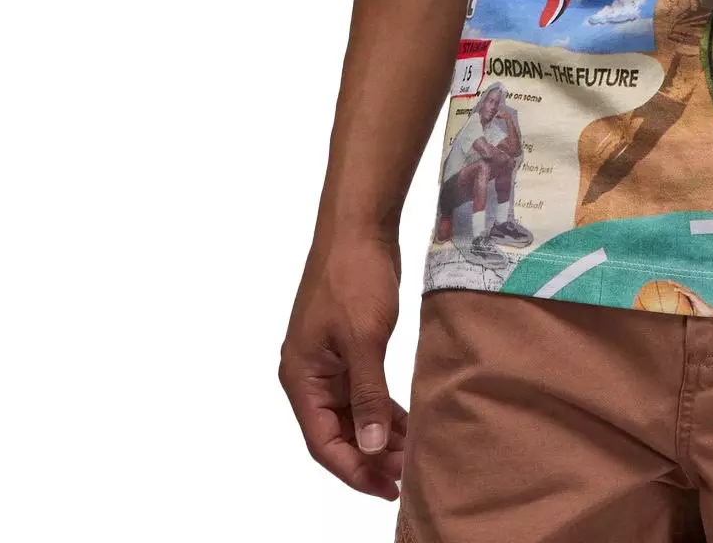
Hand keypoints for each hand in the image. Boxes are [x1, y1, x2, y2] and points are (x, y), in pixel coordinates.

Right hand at [279, 231, 408, 499]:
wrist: (359, 225)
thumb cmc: (354, 276)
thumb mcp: (364, 338)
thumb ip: (367, 394)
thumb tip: (369, 446)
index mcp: (301, 377)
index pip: (323, 442)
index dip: (353, 470)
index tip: (386, 488)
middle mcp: (309, 375)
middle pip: (336, 432)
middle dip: (369, 457)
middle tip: (405, 476)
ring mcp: (327, 361)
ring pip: (350, 413)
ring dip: (376, 436)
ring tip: (410, 456)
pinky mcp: (347, 346)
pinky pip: (360, 390)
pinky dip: (380, 409)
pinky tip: (405, 423)